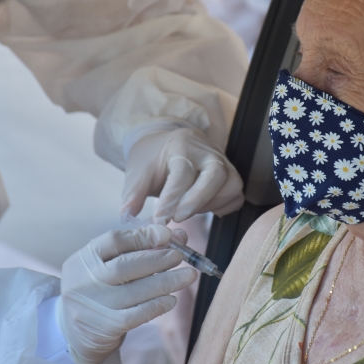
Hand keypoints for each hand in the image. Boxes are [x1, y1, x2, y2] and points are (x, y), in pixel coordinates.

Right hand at [58, 225, 196, 363]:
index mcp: (83, 259)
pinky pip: (136, 315)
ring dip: (165, 282)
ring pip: (134, 291)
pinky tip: (171, 300)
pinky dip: (157, 306)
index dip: (143, 236)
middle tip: (180, 256)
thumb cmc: (100, 290)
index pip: (113, 241)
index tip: (167, 235)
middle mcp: (84, 281)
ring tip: (187, 276)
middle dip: (157, 259)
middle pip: (124, 266)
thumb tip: (177, 235)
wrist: (75, 333)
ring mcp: (93, 306)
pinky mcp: (105, 328)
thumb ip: (139, 247)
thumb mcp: (108, 265)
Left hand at [121, 128, 244, 222]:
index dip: (172, 199)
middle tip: (178, 218)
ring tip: (187, 210)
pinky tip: (204, 208)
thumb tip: (127, 216)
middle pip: (215, 174)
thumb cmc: (153, 159)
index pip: (182, 173)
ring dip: (209, 204)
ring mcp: (223, 162)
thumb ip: (133, 194)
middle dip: (198, 200)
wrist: (166, 144)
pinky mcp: (231, 174)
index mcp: (182, 145)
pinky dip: (223, 206)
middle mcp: (207, 151)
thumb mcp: (138, 172)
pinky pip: (236, 195)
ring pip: (230, 186)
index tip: (160, 219)